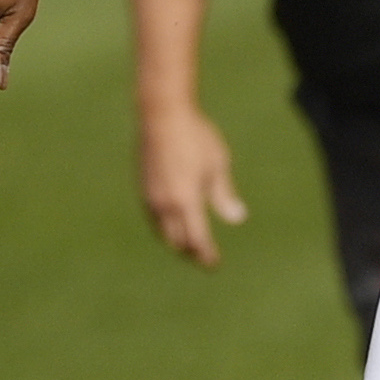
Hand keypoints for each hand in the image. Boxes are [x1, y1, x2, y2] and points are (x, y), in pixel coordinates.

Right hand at [139, 105, 246, 267]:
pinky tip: (174, 224)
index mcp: (186, 201)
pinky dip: (165, 228)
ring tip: (190, 245)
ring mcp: (150, 196)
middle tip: (203, 258)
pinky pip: (153, 219)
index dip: (206, 256)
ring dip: (176, 242)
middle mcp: (165, 204)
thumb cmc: (195, 136)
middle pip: (177, 242)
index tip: (214, 264)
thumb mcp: (217, 164)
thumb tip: (237, 219)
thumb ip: (224, 195)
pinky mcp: (142, 188)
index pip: (197, 240)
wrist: (161, 114)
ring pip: (162, 232)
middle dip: (191, 253)